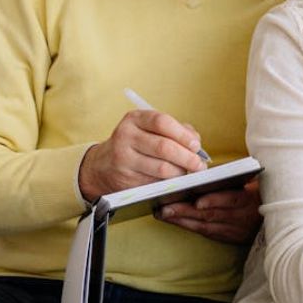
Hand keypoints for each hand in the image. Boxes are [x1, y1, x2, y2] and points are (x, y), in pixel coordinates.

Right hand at [78, 110, 205, 201]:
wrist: (103, 165)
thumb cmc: (136, 143)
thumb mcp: (150, 129)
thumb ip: (176, 130)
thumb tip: (196, 141)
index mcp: (134, 119)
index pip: (162, 122)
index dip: (183, 134)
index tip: (196, 145)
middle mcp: (126, 137)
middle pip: (164, 147)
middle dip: (187, 157)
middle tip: (199, 164)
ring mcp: (123, 159)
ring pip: (161, 168)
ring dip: (181, 172)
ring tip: (188, 172)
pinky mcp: (125, 179)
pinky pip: (155, 182)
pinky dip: (169, 183)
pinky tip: (174, 180)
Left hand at [156, 179, 261, 242]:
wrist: (279, 217)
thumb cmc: (261, 193)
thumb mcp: (255, 184)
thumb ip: (236, 179)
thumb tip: (208, 174)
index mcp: (250, 200)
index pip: (231, 199)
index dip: (214, 200)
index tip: (197, 200)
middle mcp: (243, 218)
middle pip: (211, 215)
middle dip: (186, 211)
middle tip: (165, 207)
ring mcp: (236, 231)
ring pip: (205, 226)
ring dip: (183, 220)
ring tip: (163, 213)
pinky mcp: (230, 238)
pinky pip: (207, 233)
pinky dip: (191, 227)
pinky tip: (176, 221)